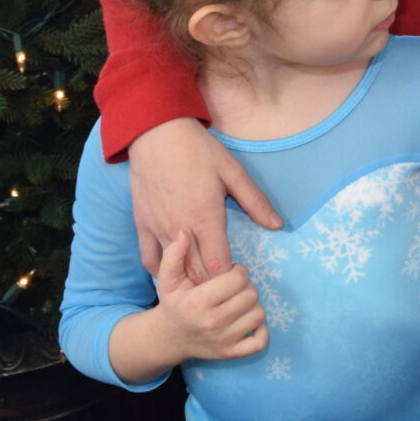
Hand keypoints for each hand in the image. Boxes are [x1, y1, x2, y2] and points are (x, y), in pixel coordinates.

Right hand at [128, 115, 280, 278]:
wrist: (156, 134)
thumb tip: (278, 224)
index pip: (219, 266)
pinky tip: (175, 274)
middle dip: (213, 286)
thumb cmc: (198, 151)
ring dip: (189, 282)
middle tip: (226, 286)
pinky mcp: (141, 225)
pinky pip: (149, 260)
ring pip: (173, 272)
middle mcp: (180, 229)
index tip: (241, 276)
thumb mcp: (234, 172)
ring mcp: (158, 229)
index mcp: (206, 218)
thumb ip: (255, 202)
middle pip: (196, 275)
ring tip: (204, 285)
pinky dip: (162, 272)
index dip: (231, 278)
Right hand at [153, 231, 267, 362]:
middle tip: (234, 288)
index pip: (237, 279)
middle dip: (246, 286)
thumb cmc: (173, 304)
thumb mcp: (168, 279)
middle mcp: (212, 323)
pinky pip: (260, 342)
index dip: (238, 271)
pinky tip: (247, 321)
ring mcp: (223, 341)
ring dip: (252, 305)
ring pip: (259, 314)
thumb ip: (174, 254)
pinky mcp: (231, 354)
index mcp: (198, 302)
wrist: (168, 339)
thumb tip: (184, 231)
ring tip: (238, 302)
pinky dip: (260, 331)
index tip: (230, 273)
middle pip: (251, 295)